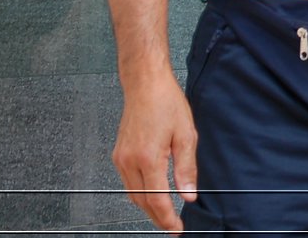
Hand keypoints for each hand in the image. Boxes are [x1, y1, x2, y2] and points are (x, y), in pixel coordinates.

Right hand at [112, 69, 197, 232]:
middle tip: (172, 227)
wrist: (145, 85)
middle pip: (142, 202)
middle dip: (157, 218)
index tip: (176, 229)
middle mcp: (129, 161)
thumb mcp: (186, 135)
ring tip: (165, 214)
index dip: (167, 219)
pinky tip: (152, 194)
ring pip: (133, 195)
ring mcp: (121, 159)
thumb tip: (189, 194)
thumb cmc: (166, 103)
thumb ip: (187, 168)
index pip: (157, 199)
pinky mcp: (119, 154)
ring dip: (148, 207)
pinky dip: (140, 193)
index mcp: (148, 158)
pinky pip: (128, 183)